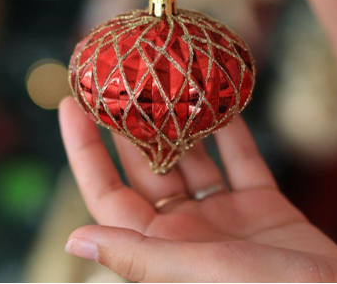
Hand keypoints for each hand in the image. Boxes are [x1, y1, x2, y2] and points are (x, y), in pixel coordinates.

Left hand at [59, 98, 336, 281]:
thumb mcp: (203, 272)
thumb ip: (142, 255)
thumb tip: (74, 237)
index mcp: (162, 251)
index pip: (108, 196)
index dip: (85, 151)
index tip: (72, 103)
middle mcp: (188, 232)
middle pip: (149, 167)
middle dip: (133, 121)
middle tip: (123, 73)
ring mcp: (226, 217)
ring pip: (194, 157)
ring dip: (182, 118)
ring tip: (169, 74)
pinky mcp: (264, 205)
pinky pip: (241, 159)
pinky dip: (232, 129)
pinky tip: (223, 96)